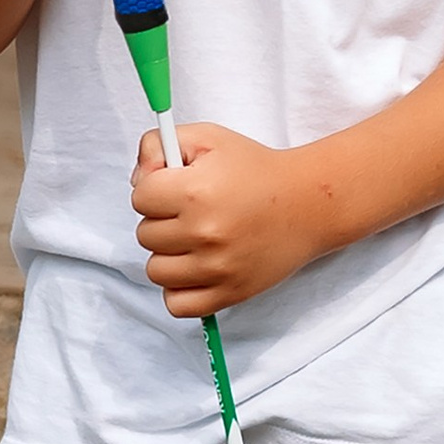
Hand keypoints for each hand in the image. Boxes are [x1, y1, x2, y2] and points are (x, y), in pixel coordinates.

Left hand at [131, 118, 332, 317]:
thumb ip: (159, 146)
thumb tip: (136, 180)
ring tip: (194, 240)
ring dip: (169, 255)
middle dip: (163, 220)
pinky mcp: (229, 293)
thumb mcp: (208, 139)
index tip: (177, 187)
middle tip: (192, 212)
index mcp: (195, 191)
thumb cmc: (255, 170)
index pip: (140, 197)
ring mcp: (216, 268)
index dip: (155, 188)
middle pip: (145, 234)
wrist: (307, 203)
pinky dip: (180, 289)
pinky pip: (177, 304)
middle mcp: (204, 233)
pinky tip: (195, 268)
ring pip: (156, 270)